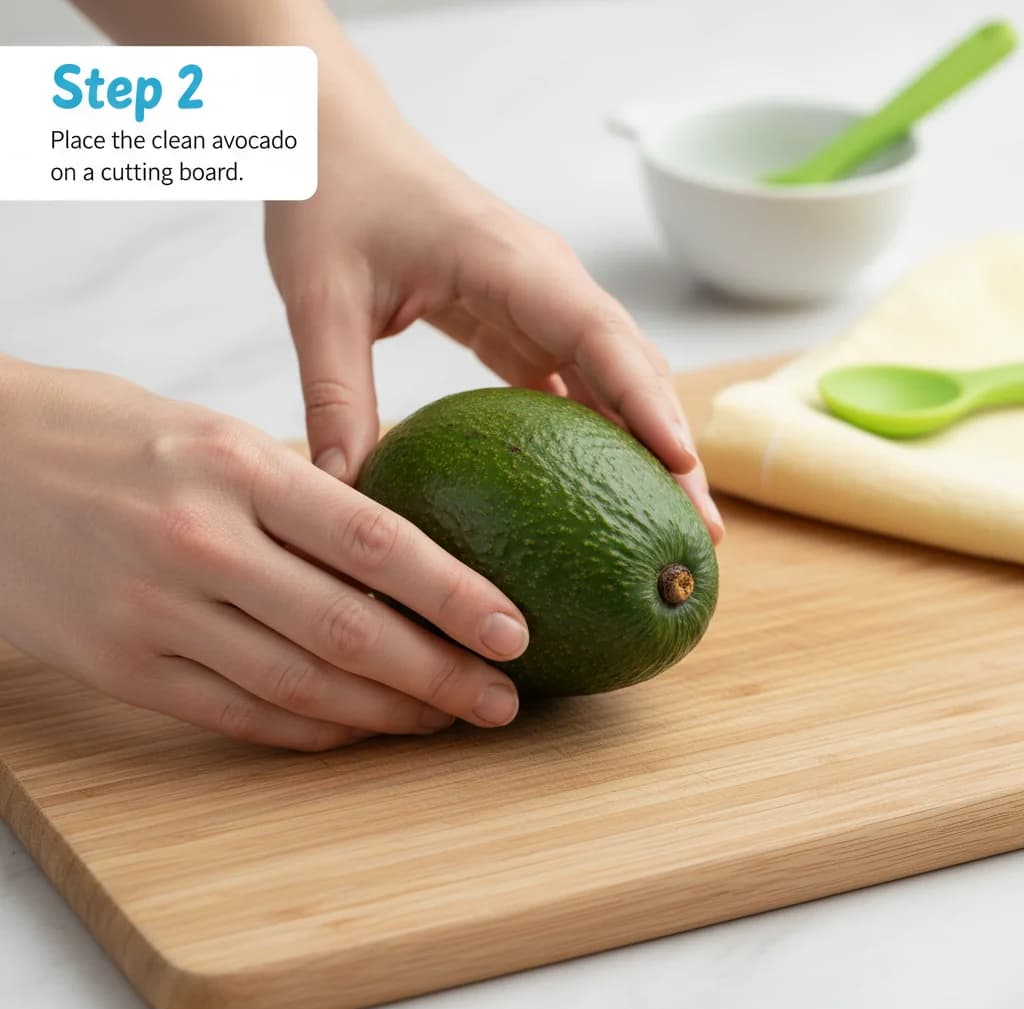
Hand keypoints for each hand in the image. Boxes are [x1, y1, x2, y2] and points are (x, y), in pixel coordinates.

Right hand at [0, 359, 528, 749]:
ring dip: (385, 715)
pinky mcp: (123, 668)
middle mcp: (202, 541)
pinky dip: (311, 733)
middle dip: (440, 676)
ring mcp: (157, 612)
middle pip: (350, 629)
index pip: (377, 542)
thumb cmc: (108, 436)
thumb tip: (403, 553)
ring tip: (444, 722)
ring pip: (300, 686)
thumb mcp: (215, 435)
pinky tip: (359, 732)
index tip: (513, 632)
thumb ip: (303, 495)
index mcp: (238, 467)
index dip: (456, 595)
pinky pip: (238, 715)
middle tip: (502, 701)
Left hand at [265, 71, 723, 541]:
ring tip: (669, 525)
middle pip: (630, 366)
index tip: (679, 466)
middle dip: (670, 446)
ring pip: (614, 378)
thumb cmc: (331, 197)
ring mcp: (539, 300)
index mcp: (509, 262)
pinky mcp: (521, 319)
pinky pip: (574, 381)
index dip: (643, 402)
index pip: (597, 334)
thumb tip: (342, 489)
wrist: (336, 140)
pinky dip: (597, 430)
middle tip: (698, 531)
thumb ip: (333, 392)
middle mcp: (544, 280)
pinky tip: (604, 485)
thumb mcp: (321, 299)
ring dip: (644, 447)